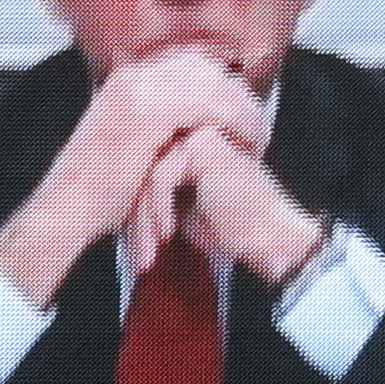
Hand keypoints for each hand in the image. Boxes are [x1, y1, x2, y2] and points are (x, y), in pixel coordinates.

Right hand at [0, 52, 271, 306]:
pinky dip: (236, 121)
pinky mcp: (151, 111)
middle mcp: (133, 76)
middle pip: (204, 67)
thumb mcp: (128, 143)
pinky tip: (248, 142)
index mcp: (126, 79)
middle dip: (236, 93)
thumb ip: (155, 124)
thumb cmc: (98, 191)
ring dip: (243, 108)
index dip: (221, 86)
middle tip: (258, 124)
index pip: (189, 64)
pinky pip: (211, 104)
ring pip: (213, 83)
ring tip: (259, 137)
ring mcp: (140, 89)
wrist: (68, 210)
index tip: (242, 113)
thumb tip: (188, 122)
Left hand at [139, 126, 329, 291]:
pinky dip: (159, 210)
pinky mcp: (203, 143)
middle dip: (136, 219)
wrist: (267, 237)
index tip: (137, 249)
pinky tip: (169, 233)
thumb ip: (152, 190)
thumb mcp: (179, 207)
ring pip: (146, 174)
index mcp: (186, 138)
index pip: (141, 168)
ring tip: (150, 252)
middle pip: (140, 169)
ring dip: (144, 220)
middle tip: (139, 256)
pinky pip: (160, 176)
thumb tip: (117, 195)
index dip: (134, 211)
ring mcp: (198, 130)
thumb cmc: (229, 227)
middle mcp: (192, 127)